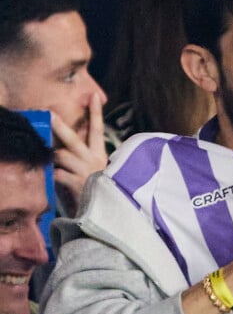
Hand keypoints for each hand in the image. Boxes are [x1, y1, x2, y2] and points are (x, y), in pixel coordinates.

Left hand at [52, 93, 107, 214]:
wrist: (105, 218)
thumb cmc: (96, 196)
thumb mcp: (93, 175)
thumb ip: (81, 161)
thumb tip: (60, 148)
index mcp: (100, 157)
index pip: (98, 131)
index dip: (95, 112)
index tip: (92, 95)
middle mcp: (94, 161)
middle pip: (73, 139)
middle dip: (59, 125)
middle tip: (48, 113)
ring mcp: (86, 172)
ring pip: (61, 155)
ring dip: (51, 157)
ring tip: (47, 159)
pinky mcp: (77, 184)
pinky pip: (57, 173)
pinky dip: (51, 174)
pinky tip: (49, 177)